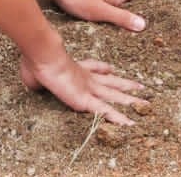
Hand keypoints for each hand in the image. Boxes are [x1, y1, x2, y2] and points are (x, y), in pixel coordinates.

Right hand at [20, 51, 146, 124]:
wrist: (43, 58)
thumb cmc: (36, 63)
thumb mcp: (36, 73)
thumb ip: (39, 80)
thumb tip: (34, 84)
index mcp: (76, 69)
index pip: (95, 68)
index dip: (104, 69)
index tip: (113, 69)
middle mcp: (87, 77)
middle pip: (111, 82)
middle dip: (125, 85)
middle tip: (140, 87)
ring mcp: (89, 88)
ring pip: (115, 96)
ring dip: (130, 101)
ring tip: (146, 104)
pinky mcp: (87, 100)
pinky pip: (106, 112)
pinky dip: (118, 118)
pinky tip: (130, 123)